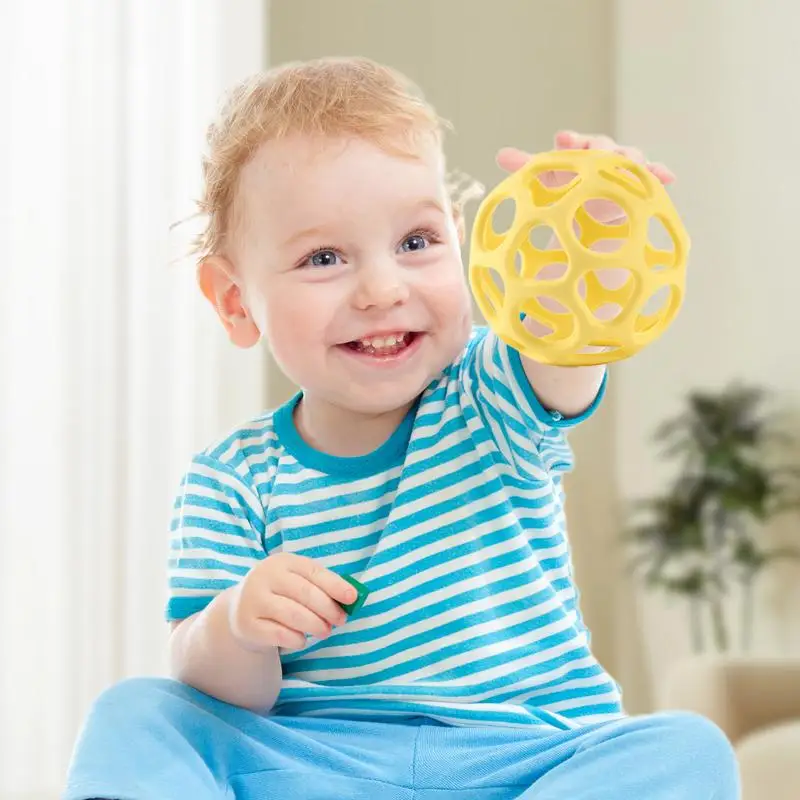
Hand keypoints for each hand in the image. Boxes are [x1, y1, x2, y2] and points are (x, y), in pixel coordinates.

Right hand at [229, 553, 356, 651]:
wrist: (239, 610)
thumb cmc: (280, 594)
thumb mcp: (296, 582)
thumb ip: (320, 587)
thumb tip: (350, 599)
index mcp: (282, 561)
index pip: (313, 571)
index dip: (335, 585)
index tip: (352, 598)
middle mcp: (265, 577)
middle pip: (305, 593)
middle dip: (328, 609)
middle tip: (341, 621)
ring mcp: (253, 600)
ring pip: (294, 615)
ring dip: (316, 626)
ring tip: (325, 632)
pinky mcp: (247, 624)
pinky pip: (281, 635)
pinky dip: (298, 640)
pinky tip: (302, 639)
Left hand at [496, 130, 675, 224]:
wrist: (588, 216)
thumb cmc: (564, 193)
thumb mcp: (544, 182)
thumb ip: (525, 167)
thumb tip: (501, 155)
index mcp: (577, 152)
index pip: (575, 142)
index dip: (571, 140)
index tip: (564, 139)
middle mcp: (602, 154)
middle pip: (605, 146)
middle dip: (602, 148)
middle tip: (599, 151)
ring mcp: (622, 167)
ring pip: (630, 157)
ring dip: (632, 158)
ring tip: (633, 162)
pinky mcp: (639, 183)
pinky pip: (652, 176)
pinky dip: (660, 173)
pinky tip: (667, 176)